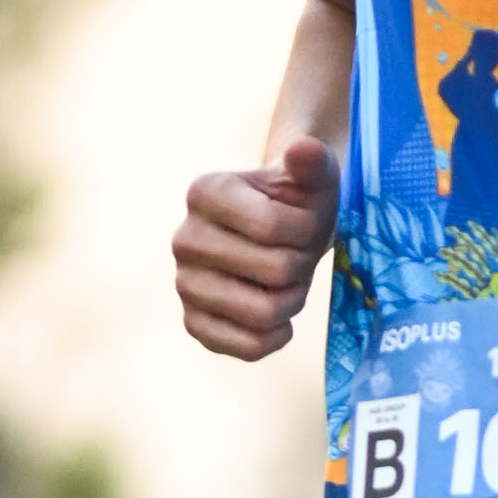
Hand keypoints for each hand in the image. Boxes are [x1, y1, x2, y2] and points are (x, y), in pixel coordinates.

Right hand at [174, 133, 337, 360]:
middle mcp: (183, 239)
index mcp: (204, 192)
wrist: (280, 237)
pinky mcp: (194, 323)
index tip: (304, 222)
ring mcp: (183, 284)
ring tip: (286, 282)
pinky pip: (246, 348)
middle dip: (301, 267)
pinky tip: (278, 317)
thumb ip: (314, 162)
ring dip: (292, 302)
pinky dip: (275, 336)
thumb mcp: (314, 177)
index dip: (307, 231)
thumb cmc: (298, 204)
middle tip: (296, 255)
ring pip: (262, 314)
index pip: (272, 226)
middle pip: (274, 271)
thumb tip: (304, 150)